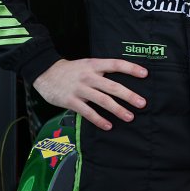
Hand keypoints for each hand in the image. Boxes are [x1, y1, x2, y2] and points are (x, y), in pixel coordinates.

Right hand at [32, 58, 147, 130]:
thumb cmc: (71, 70)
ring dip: (117, 109)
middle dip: (128, 95)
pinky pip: (87, 112)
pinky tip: (108, 126)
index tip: (145, 74)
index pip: (115, 64)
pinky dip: (98, 120)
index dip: (130, 68)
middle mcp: (88, 76)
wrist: (45, 73)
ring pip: (102, 100)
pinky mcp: (70, 101)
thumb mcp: (87, 64)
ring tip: (130, 117)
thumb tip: (122, 81)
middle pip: (112, 86)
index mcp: (94, 65)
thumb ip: (102, 71)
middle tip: (142, 103)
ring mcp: (79, 89)